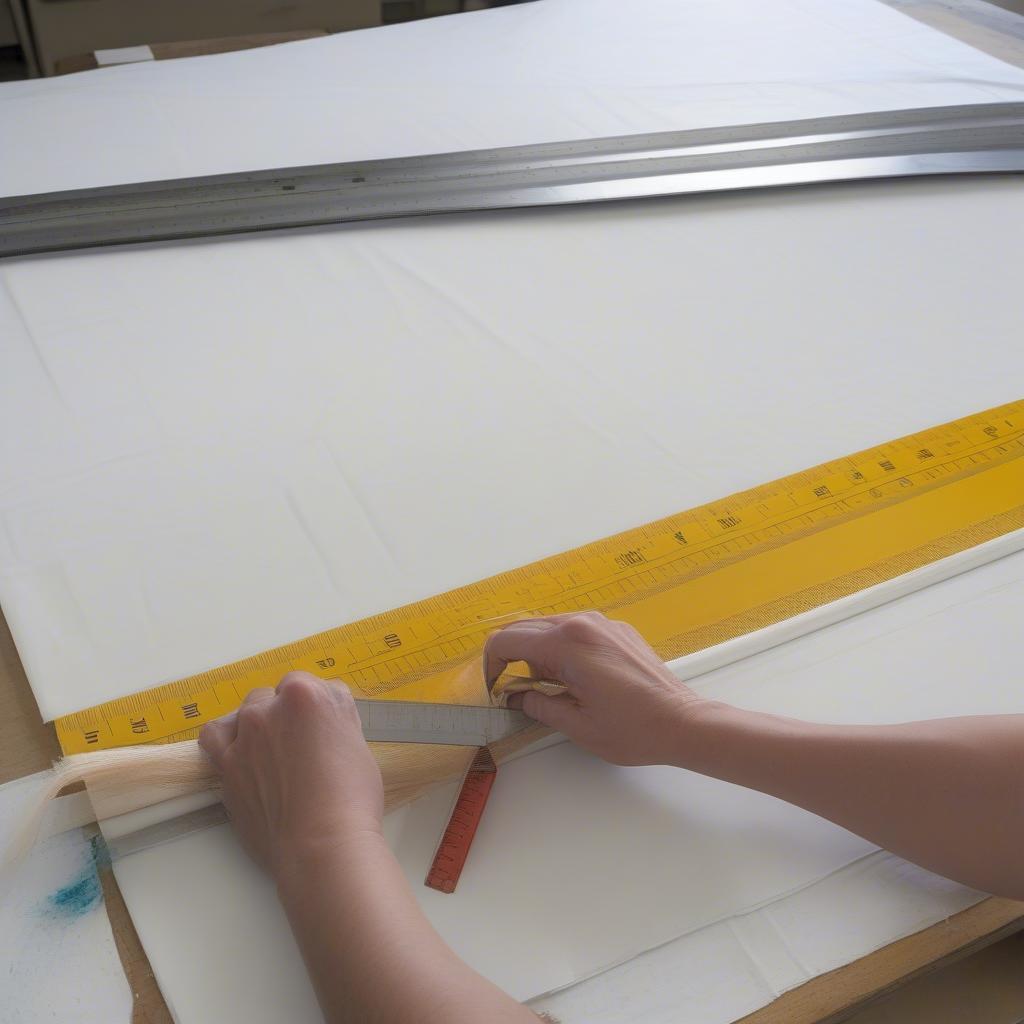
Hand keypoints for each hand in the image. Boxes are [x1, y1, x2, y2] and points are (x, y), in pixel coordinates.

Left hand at [198, 672, 383, 879]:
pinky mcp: (226, 766)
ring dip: (258, 724)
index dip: (319, 709)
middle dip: (287, 715)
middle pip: (275, 696)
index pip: (312, 685)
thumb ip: (336, 720)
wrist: (322, 844)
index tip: (326, 730)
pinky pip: (215, 738)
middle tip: (304, 747)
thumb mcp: (357, 744)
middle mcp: (270, 708)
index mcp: (306, 695)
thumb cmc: (351, 798)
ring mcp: (244, 737)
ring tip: (272, 750)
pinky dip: (226, 739)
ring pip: (246, 713)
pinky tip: (240, 751)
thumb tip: (324, 722)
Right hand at [483, 611, 706, 765]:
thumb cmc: (632, 729)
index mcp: (567, 643)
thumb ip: (536, 705)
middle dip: (512, 659)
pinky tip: (577, 678)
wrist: (683, 722)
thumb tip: (515, 697)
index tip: (494, 690)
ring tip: (551, 689)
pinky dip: (563, 649)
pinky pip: (575, 631)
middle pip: (525, 629)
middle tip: (515, 692)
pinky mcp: (616, 629)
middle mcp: (582, 623)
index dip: (491, 665)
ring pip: (549, 627)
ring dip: (538, 654)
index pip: (507, 641)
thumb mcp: (575, 725)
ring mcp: (602, 622)